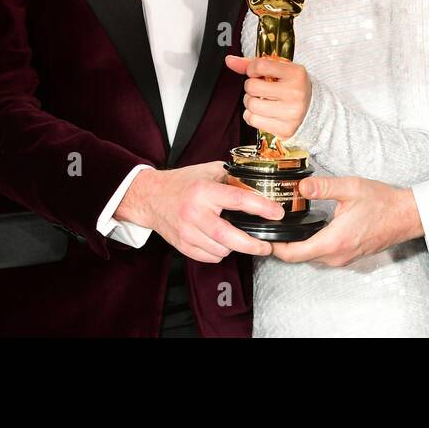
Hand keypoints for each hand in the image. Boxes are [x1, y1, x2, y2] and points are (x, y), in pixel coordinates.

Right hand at [114, 160, 283, 261]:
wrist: (150, 197)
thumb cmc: (182, 183)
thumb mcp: (207, 171)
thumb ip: (231, 176)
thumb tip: (257, 183)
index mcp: (204, 191)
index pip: (238, 200)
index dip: (262, 208)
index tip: (277, 213)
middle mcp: (195, 213)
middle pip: (229, 236)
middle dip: (253, 245)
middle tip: (267, 246)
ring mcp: (187, 231)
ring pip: (221, 249)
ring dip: (236, 247)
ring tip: (241, 239)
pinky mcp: (182, 245)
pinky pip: (209, 257)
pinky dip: (220, 252)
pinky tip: (222, 243)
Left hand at [224, 54, 309, 142]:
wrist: (313, 109)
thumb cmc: (292, 86)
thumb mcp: (279, 70)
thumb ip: (253, 64)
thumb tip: (229, 60)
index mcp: (296, 73)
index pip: (260, 66)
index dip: (252, 69)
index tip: (256, 73)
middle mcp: (295, 93)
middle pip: (252, 87)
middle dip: (251, 87)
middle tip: (260, 89)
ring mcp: (291, 113)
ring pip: (251, 105)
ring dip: (250, 102)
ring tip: (261, 100)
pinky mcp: (285, 129)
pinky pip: (253, 120)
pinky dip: (252, 116)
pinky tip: (263, 112)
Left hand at [269, 176, 422, 266]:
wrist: (406, 216)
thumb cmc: (382, 203)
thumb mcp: (351, 188)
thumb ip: (323, 187)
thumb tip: (300, 187)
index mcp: (333, 241)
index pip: (293, 254)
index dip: (274, 246)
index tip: (263, 235)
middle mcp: (336, 255)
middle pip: (298, 257)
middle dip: (283, 244)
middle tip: (271, 226)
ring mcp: (343, 258)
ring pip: (310, 257)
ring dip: (297, 245)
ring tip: (286, 226)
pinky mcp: (348, 256)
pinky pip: (322, 255)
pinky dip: (311, 245)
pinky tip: (309, 229)